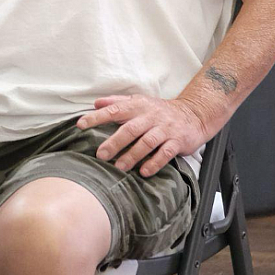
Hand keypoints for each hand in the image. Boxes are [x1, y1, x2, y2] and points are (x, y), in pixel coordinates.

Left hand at [77, 94, 207, 177]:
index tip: (81, 125)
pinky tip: (144, 172)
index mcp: (138, 106)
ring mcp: (164, 129)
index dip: (97, 117)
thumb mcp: (139, 102)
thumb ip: (117, 102)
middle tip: (100, 155)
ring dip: (132, 156)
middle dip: (114, 142)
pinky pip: (165, 153)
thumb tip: (95, 103)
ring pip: (147, 142)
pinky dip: (154, 163)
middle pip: (130, 129)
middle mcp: (150, 117)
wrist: (193, 115)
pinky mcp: (177, 141)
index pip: (114, 110)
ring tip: (119, 167)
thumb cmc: (160, 111)